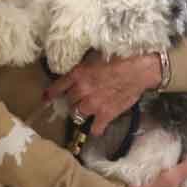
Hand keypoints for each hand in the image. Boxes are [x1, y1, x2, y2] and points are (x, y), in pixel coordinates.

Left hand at [45, 51, 161, 135]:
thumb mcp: (94, 56)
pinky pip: (95, 128)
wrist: (141, 68)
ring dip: (81, 112)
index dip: (51, 94)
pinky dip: (95, 129)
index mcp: (77, 74)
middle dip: (72, 100)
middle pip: (69, 101)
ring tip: (86, 110)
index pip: (57, 87)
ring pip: (77, 114)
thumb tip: (76, 72)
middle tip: (79, 98)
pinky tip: (96, 127)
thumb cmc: (120, 57)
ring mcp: (93, 104)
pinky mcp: (107, 114)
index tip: (45, 98)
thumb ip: (83, 68)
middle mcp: (82, 91)